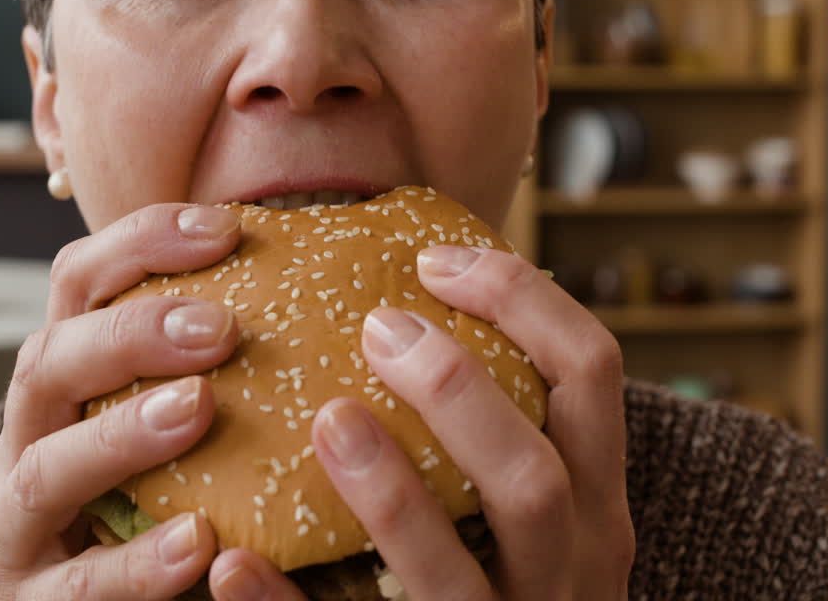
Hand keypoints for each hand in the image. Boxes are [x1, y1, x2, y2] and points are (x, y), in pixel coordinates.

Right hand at [0, 203, 244, 599]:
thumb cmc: (109, 514)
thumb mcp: (136, 433)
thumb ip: (190, 375)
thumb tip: (309, 301)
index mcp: (60, 388)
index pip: (77, 287)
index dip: (140, 245)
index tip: (225, 227)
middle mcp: (26, 444)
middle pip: (45, 363)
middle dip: (128, 335)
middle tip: (218, 327)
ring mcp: (12, 530)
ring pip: (43, 471)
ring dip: (120, 434)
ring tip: (197, 408)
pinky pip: (75, 586)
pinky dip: (134, 565)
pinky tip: (199, 542)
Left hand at [208, 246, 633, 600]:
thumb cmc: (502, 577)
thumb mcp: (536, 509)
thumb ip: (500, 430)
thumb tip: (403, 296)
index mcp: (594, 505)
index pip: (592, 373)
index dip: (521, 300)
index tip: (433, 258)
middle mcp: (567, 576)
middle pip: (534, 477)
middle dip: (457, 391)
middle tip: (376, 326)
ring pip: (453, 572)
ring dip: (390, 495)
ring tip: (328, 421)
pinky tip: (232, 561)